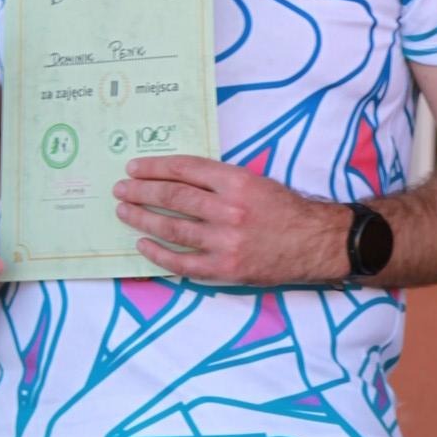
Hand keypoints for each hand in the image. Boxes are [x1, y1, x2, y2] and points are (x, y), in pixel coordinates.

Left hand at [114, 154, 348, 284]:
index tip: (134, 168)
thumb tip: (175, 178)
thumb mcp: (256, 182)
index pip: (185, 169)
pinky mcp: (224, 268)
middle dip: (141, 191)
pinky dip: (158, 252)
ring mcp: (225, 242)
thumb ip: (219, 180)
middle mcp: (229, 210)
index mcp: (237, 182)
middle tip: (121, 189)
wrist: (315, 244)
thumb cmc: (285, 211)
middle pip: (173, 196)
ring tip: (125, 211)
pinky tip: (143, 244)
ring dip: (142, 218)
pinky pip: (181, 261)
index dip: (155, 167)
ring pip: (171, 227)